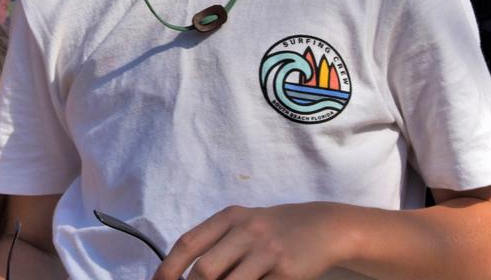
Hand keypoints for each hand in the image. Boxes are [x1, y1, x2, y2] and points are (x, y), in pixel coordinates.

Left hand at [152, 203, 349, 279]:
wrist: (322, 227)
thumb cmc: (273, 229)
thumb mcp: (243, 224)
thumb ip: (216, 242)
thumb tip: (186, 274)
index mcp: (230, 217)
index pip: (188, 243)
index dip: (167, 268)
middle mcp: (247, 231)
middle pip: (205, 270)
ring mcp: (268, 253)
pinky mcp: (288, 273)